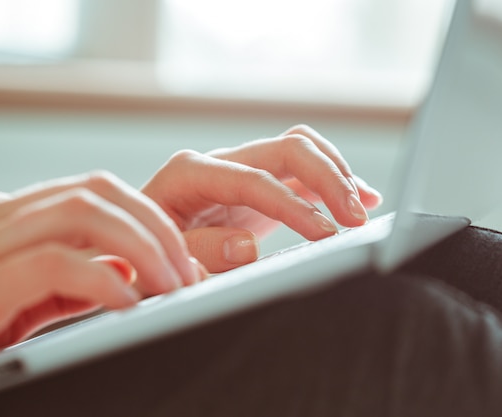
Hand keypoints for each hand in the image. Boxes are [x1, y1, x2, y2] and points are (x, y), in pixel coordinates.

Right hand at [0, 174, 204, 354]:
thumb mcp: (34, 299)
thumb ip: (79, 278)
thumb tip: (131, 270)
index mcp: (19, 220)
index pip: (96, 190)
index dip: (149, 215)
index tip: (182, 253)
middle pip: (96, 191)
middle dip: (155, 226)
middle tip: (187, 270)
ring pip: (79, 213)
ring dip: (140, 245)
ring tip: (170, 284)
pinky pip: (52, 264)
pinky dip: (101, 278)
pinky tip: (128, 302)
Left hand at [143, 124, 381, 271]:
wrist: (136, 245)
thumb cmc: (142, 253)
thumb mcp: (160, 260)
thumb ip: (199, 253)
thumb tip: (244, 247)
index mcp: (191, 172)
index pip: (255, 179)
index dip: (294, 206)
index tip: (326, 234)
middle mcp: (220, 162)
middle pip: (288, 148)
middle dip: (329, 178)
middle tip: (355, 218)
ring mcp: (242, 169)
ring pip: (301, 149)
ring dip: (337, 173)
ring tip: (364, 206)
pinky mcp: (258, 183)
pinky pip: (302, 171)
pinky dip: (334, 181)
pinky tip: (361, 197)